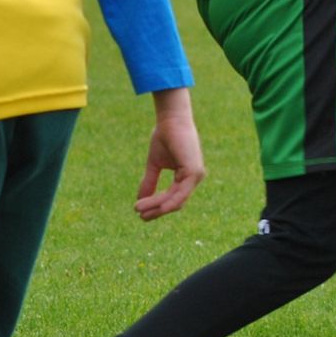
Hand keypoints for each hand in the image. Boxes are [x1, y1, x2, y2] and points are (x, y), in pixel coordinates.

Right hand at [135, 88, 204, 220]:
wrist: (171, 120)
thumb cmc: (164, 137)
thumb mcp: (154, 164)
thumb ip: (150, 182)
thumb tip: (139, 200)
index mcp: (187, 176)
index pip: (173, 198)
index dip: (157, 207)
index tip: (140, 212)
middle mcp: (194, 178)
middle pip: (175, 203)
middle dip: (156, 211)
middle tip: (139, 216)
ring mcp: (196, 176)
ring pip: (176, 201)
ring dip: (157, 207)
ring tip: (139, 210)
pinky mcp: (194, 172)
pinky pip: (180, 194)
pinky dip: (166, 201)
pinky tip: (151, 205)